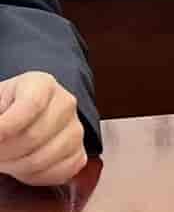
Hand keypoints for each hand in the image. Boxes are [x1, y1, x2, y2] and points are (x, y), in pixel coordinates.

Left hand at [0, 72, 86, 186]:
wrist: (20, 121)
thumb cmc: (5, 110)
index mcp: (42, 84)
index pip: (30, 105)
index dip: (6, 127)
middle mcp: (65, 103)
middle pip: (33, 136)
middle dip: (5, 151)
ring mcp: (76, 129)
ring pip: (44, 158)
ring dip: (17, 166)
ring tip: (7, 159)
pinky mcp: (79, 152)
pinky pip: (60, 172)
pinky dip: (36, 176)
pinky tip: (25, 167)